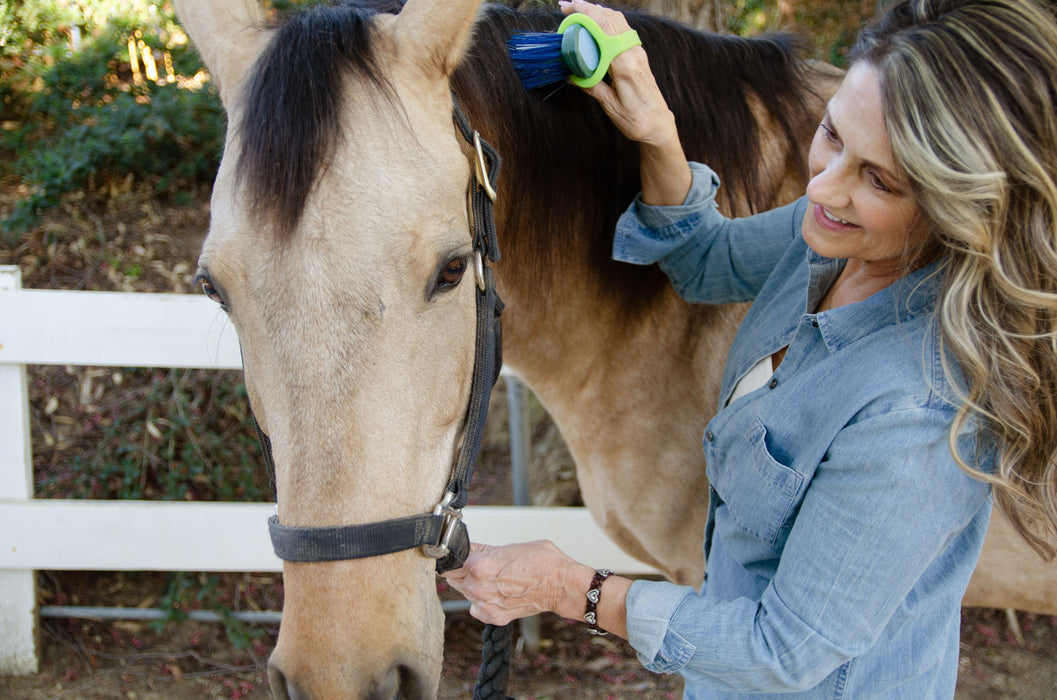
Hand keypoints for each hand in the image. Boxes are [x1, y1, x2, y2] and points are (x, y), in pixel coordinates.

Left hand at [442, 541, 578, 625]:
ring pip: (465, 593)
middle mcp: (478, 587)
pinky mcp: (495, 617)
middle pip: (454, 578)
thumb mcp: (509, 547)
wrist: (562, 585)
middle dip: (462, 571)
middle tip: (479, 565)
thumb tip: (468, 549)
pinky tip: (496, 592)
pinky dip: (482, 602)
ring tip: (494, 578)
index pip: (451, 561)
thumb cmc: (541, 561)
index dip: (455, 556)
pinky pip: (476, 608)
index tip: (460, 554)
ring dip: (473, 586)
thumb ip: (484, 550)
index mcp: (479, 565)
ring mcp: (485, 604)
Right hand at [559, 1, 691, 204]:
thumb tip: (571, 74)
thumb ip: (591, 87)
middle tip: (566, 7)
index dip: (586, 14)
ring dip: (597, 12)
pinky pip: (622, 29)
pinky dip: (606, 21)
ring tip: (577, 12)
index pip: (604, 30)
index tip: (569, 9)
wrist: (658, 124)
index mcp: (625, 65)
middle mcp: (633, 53)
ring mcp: (637, 52)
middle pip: (611, 18)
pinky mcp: (638, 54)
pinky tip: (594, 23)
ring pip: (618, 20)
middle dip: (588, 8)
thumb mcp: (610, 106)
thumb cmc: (636, 120)